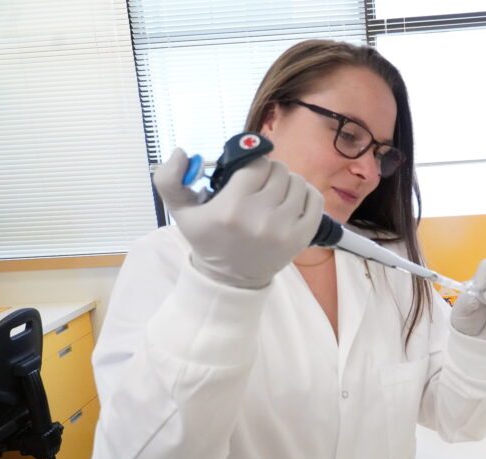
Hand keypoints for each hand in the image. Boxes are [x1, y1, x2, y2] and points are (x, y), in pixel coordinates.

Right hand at [153, 148, 323, 287]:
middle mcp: (260, 218)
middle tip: (260, 185)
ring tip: (274, 194)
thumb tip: (181, 152)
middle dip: (269, 173)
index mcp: (231, 208)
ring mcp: (284, 229)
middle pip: (279, 170)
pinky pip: (316, 200)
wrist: (230, 279)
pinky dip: (307, 195)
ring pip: (298, 182)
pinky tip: (292, 201)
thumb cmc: (208, 240)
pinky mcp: (302, 237)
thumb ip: (170, 179)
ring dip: (287, 183)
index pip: (256, 164)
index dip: (252, 164)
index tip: (247, 175)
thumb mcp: (180, 211)